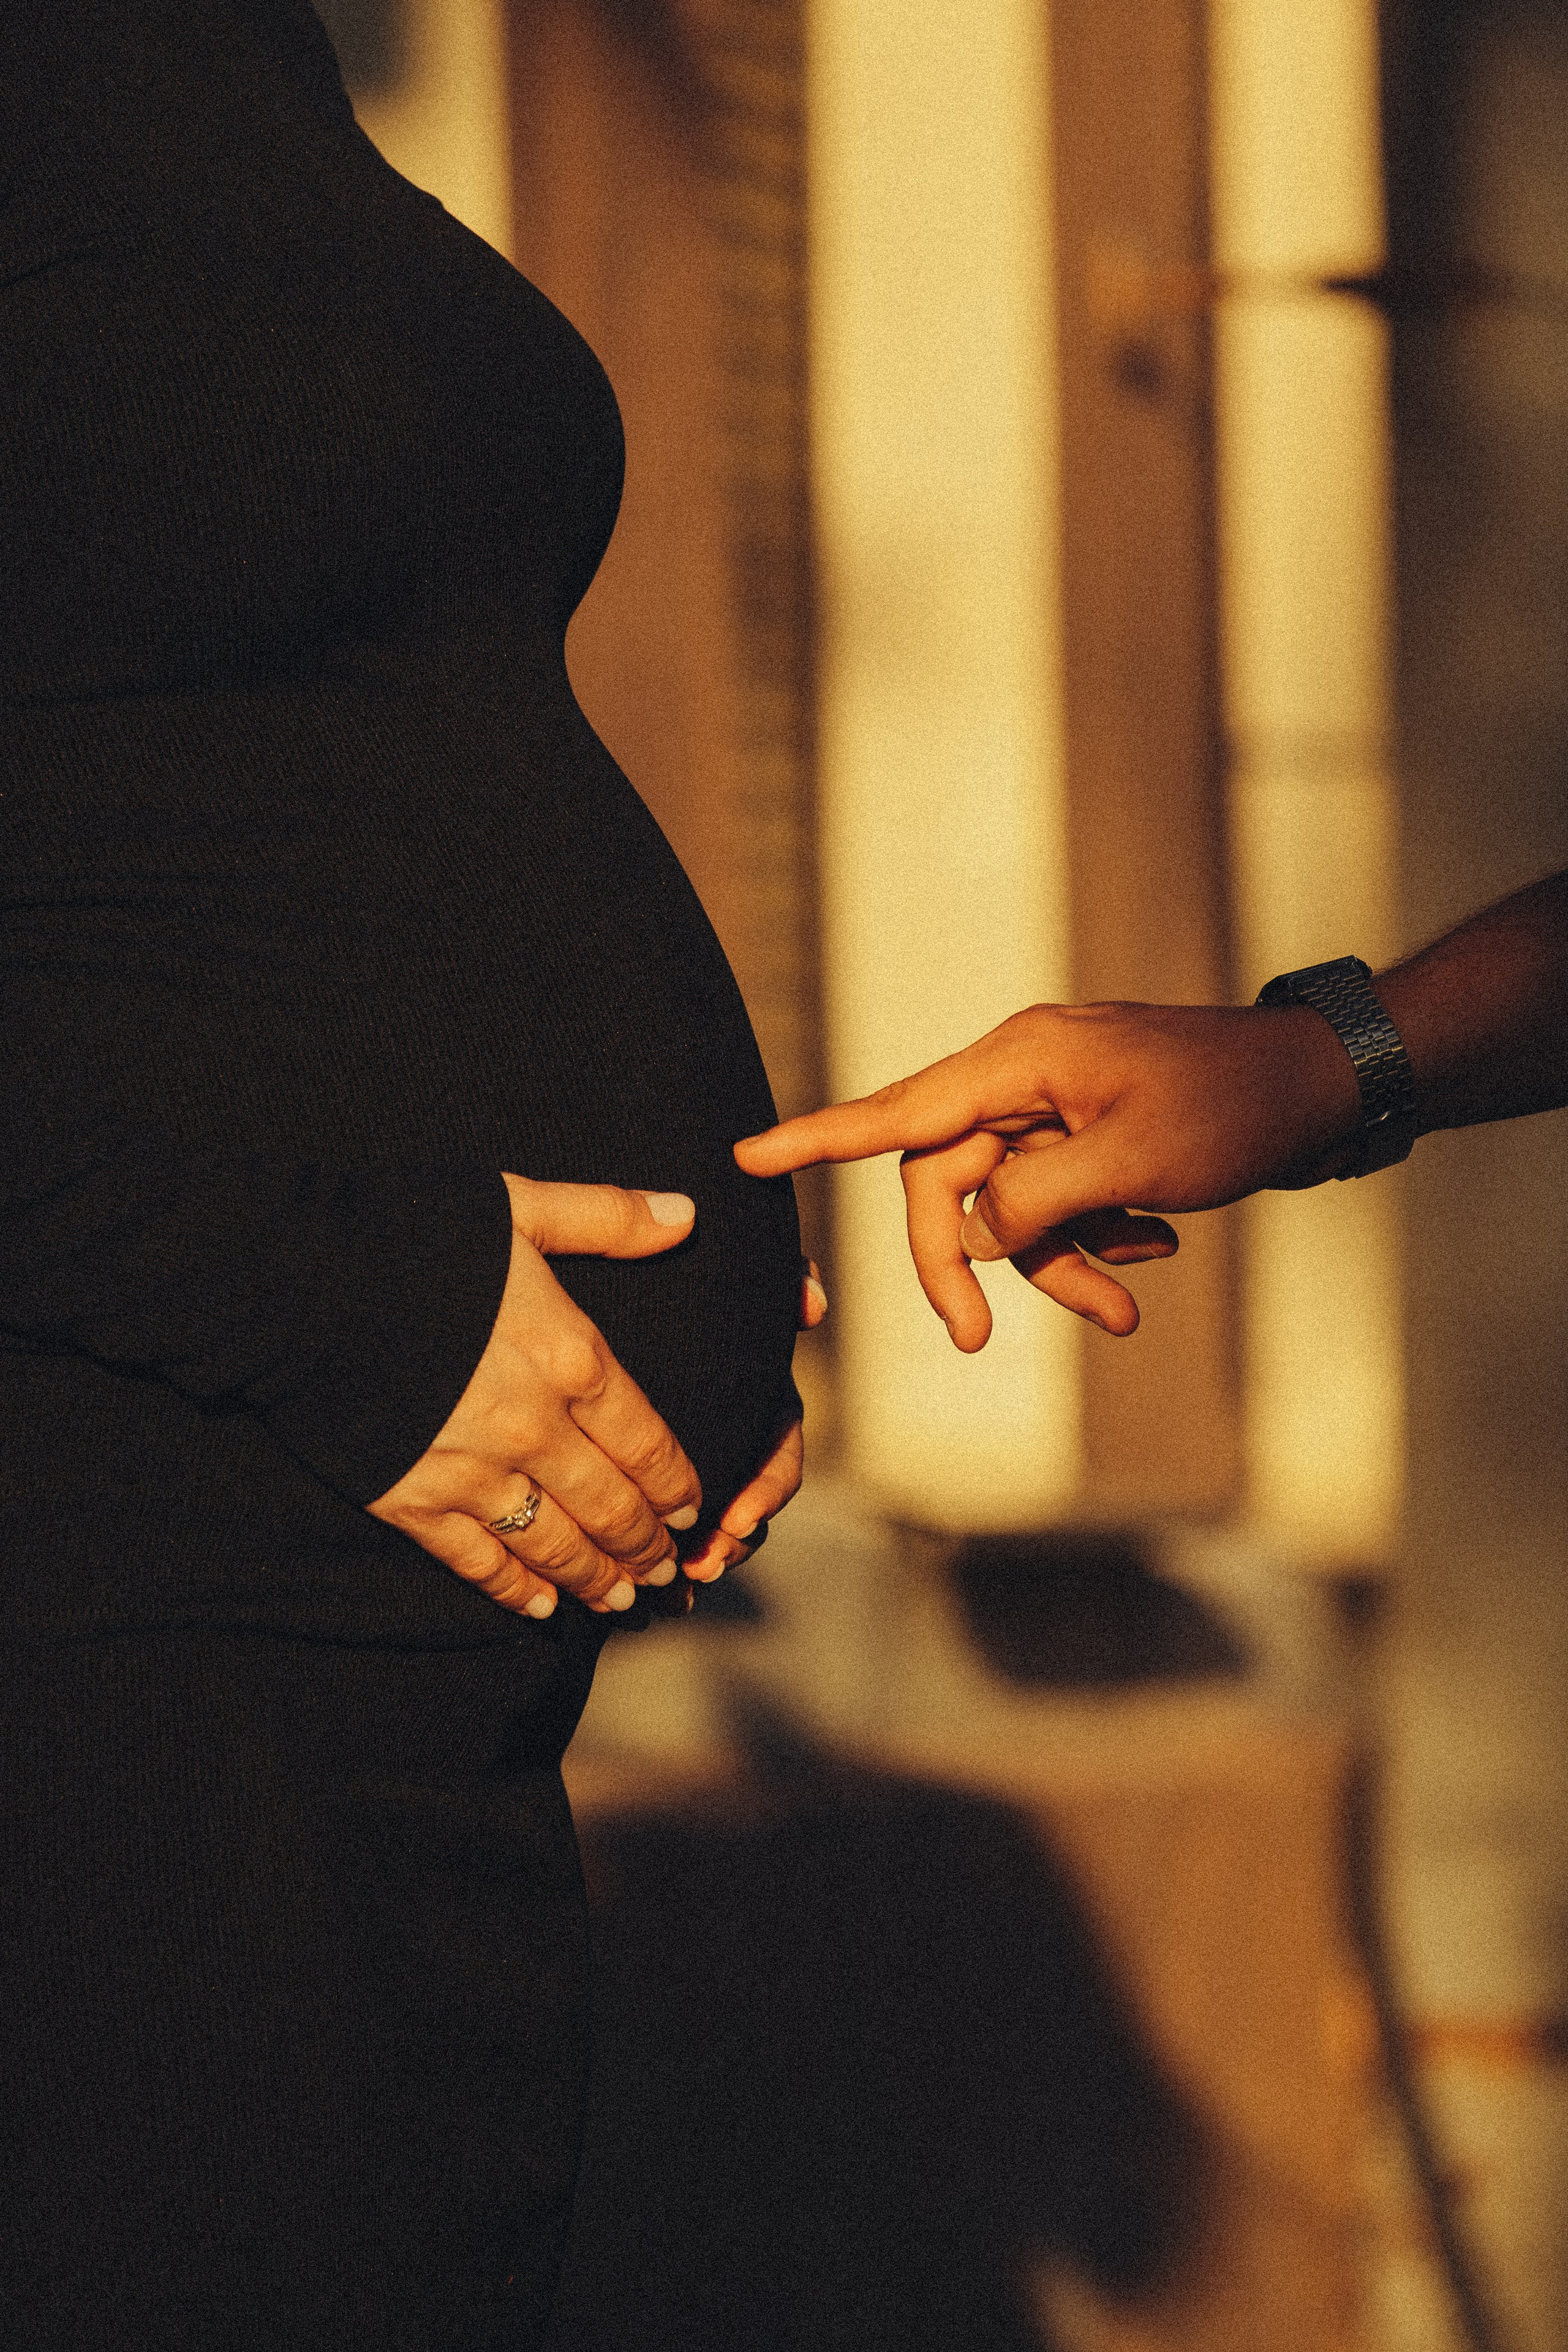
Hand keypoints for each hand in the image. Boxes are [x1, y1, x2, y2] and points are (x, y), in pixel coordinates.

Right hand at [367, 1176, 702, 1618]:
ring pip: (554, 1545)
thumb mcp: (522, 1207)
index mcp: (570, 1357)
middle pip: (610, 1506)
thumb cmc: (413, 1231)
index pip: (648, 1442)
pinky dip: (516, 1591)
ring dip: (595, 1579)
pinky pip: (479, 1562)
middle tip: (668, 1569)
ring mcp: (473, 1471)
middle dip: (647, 1545)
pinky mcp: (412, 1500)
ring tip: (622, 1598)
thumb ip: (609, 1218)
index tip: (691, 1509)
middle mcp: (534, 1427)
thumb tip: (687, 1214)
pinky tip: (542, 1609)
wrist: (300, 1277)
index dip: (676, 1484)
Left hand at [680, 1256, 825, 1581]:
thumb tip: (812, 1304)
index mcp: (752, 1385)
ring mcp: (699, 1452)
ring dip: (707, 1556)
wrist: (597, 1281)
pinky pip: (674, 1528)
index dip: (767, 1486)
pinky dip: (670, 1560)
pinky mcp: (654, 1473)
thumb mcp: (720, 1273)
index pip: (779, 1445)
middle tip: (703, 1561)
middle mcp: (732, 1424)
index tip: (738, 1516)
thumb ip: (778, 1275)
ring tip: (677, 1580)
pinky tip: (651, 1588)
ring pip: (718, 1523)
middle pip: (750, 1499)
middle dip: (733, 1538)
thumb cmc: (669, 1275)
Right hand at [735, 1004, 1360, 1349]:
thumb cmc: (1233, 1106)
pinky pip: (1054, 1205)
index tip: (744, 1160)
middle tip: (971, 1341)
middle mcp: (1022, 1079)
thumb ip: (1034, 1201)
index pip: (896, 1112)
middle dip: (967, 1263)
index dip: (815, 1140)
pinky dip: (1093, 1239)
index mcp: (1020, 1062)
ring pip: (1006, 1209)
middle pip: (945, 1184)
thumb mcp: (1132, 1162)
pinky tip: (1155, 1244)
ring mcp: (1053, 1110)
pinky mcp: (1086, 1139)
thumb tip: (973, 1235)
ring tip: (1125, 1306)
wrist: (1319, 1088)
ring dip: (1057, 1264)